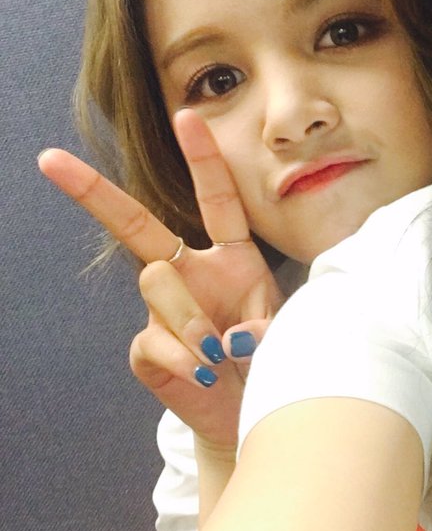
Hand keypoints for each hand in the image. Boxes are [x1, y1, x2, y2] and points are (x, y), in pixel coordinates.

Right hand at [38, 110, 284, 453]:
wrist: (254, 415)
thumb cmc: (273, 361)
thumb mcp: (282, 331)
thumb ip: (261, 323)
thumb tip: (225, 336)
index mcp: (231, 258)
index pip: (216, 199)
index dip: (202, 158)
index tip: (186, 115)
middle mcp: (190, 273)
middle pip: (135, 225)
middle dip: (93, 191)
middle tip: (50, 159)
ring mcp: (163, 311)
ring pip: (156, 283)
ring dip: (191, 318)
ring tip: (222, 354)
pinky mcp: (147, 351)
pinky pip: (154, 340)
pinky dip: (185, 359)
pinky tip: (206, 374)